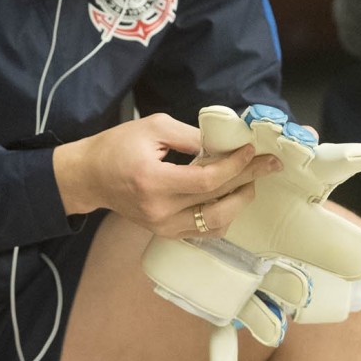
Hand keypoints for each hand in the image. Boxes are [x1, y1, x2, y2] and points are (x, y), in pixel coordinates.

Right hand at [53, 113, 280, 237]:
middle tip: (270, 165)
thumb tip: (225, 143)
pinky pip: (205, 231)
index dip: (234, 167)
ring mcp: (163, 227)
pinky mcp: (165, 233)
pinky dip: (223, 215)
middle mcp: (160, 211)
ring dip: (239, 202)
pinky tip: (231, 198)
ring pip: (216, 223)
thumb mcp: (153, 127)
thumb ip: (192, 136)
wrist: (90, 177)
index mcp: (154, 182)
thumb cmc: (117, 147)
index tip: (251, 150)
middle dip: (248, 180)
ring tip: (249, 181)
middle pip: (217, 202)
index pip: (206, 181)